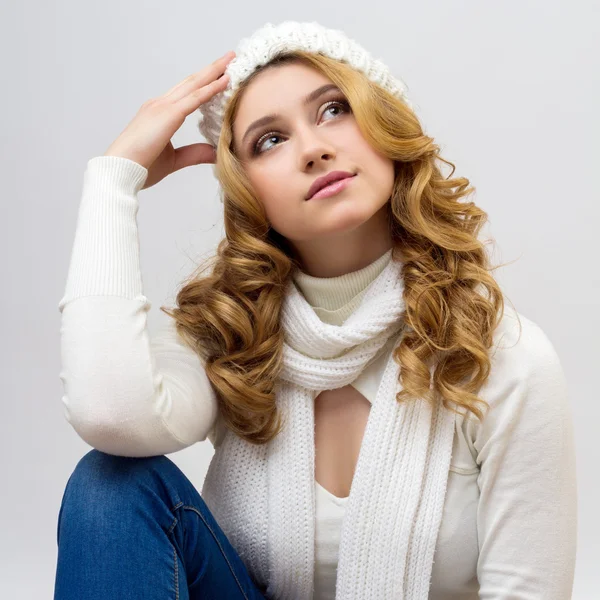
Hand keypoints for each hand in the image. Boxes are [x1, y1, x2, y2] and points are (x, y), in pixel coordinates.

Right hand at [104, 50, 234, 189]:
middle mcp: (160, 105)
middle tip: (229, 57)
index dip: (203, 83)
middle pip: (191, 82)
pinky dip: (211, 88)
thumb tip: (214, 153)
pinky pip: (195, 98)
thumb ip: (194, 154)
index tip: (219, 75)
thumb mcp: (174, 160)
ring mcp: (162, 107)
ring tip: (230, 60)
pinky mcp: (168, 114)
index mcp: (158, 114)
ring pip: (194, 84)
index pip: (185, 94)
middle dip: (211, 69)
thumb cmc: (140, 167)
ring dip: (214, 71)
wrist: (121, 169)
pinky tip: (225, 80)